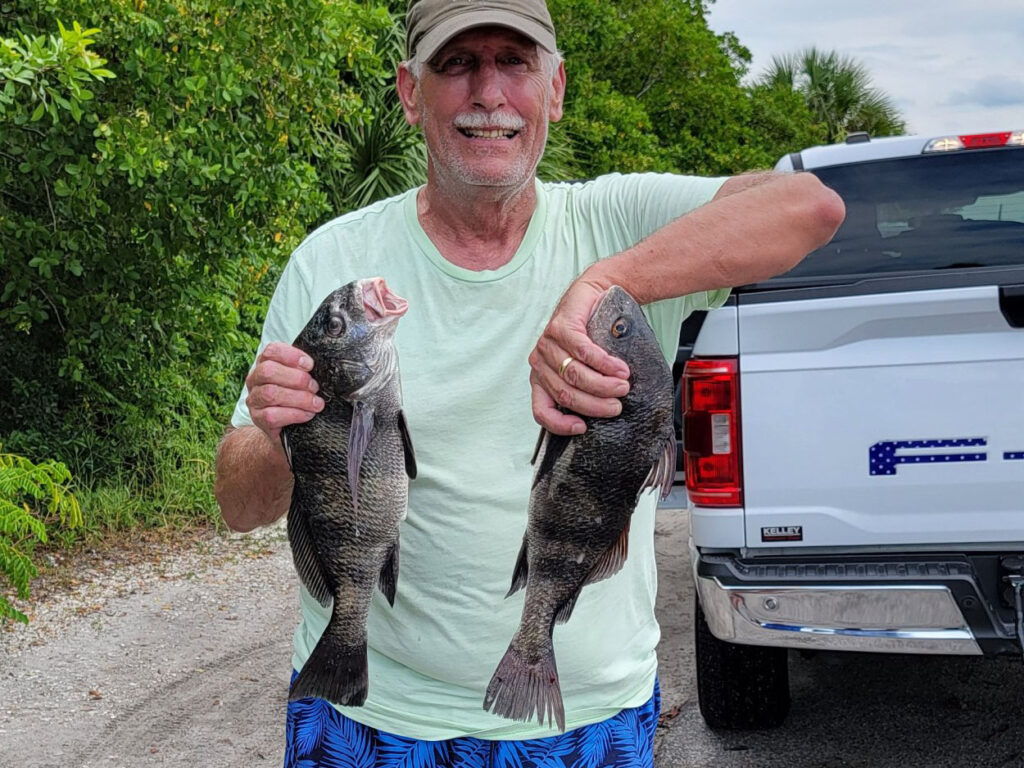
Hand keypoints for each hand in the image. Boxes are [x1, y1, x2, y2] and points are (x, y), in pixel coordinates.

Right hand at [244, 342, 323, 444]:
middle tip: (314, 387)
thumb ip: (305, 369)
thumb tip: (325, 363)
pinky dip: (295, 414)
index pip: (272, 351)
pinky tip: (308, 414)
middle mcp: (255, 380)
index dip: (291, 356)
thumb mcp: (301, 380)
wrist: (287, 430)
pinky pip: (272, 415)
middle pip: (269, 371)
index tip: (310, 365)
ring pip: (271, 393)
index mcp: (265, 364)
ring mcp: (254, 400)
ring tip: (316, 403)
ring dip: (299, 398)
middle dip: (297, 379)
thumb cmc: (298, 399)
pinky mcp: (258, 419)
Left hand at [528, 277, 630, 434]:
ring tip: (624, 385)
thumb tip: (604, 413)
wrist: (594, 296)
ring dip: (604, 384)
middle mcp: (539, 363)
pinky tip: (619, 368)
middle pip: (566, 394)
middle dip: (595, 404)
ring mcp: (547, 344)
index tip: (583, 428)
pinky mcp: (561, 327)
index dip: (560, 424)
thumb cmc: (591, 337)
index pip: (541, 411)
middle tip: (617, 405)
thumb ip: (584, 389)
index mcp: (541, 379)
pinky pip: (584, 352)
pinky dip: (604, 364)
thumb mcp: (583, 369)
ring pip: (575, 375)